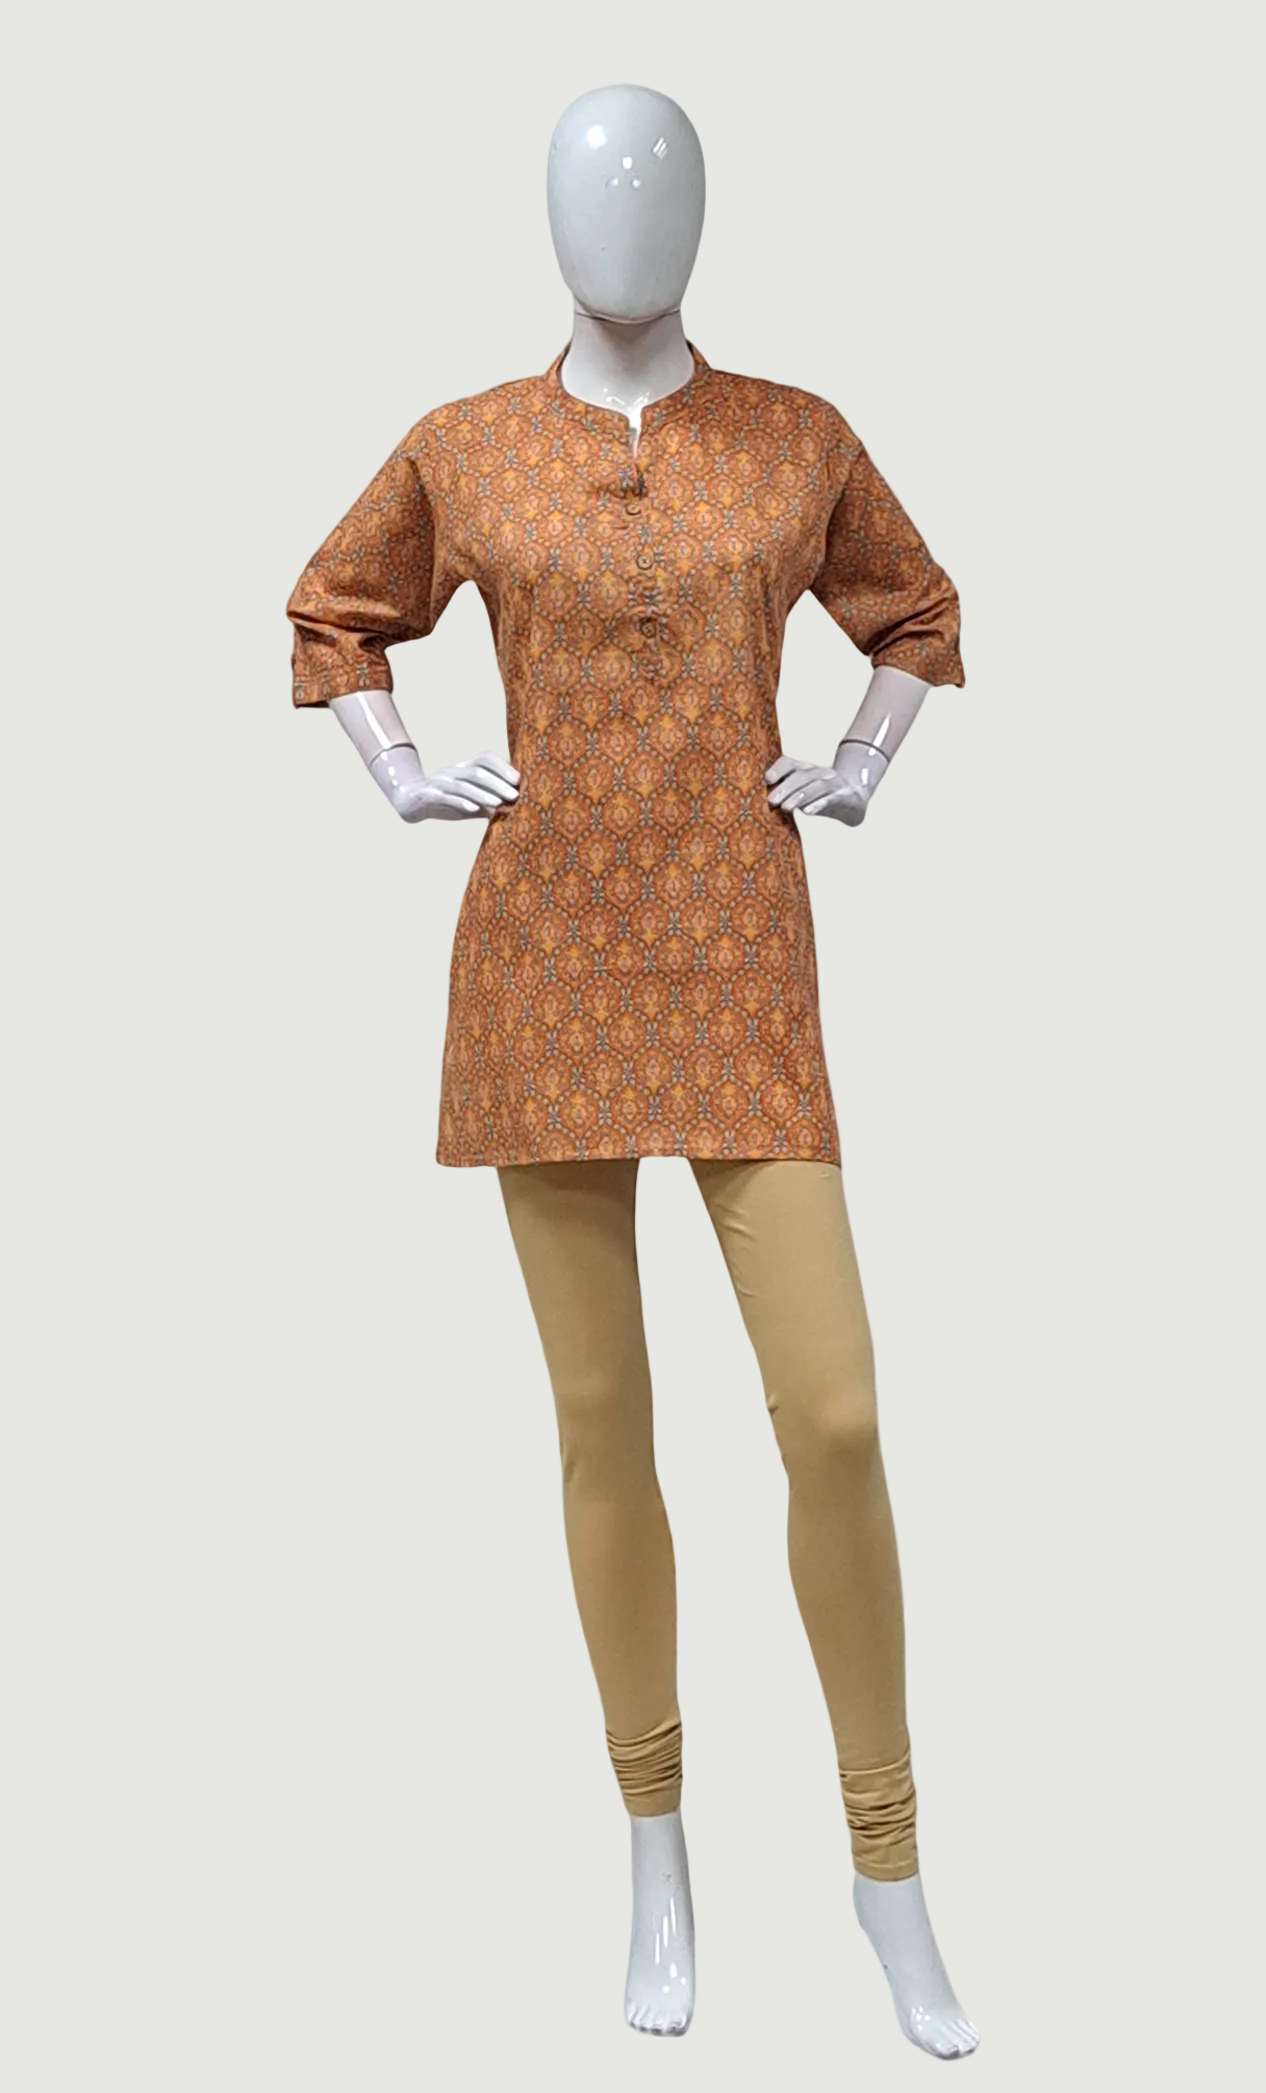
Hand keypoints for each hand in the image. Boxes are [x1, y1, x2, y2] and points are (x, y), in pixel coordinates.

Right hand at [372, 747, 519, 822]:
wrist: (412, 804)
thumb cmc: (448, 803)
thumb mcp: (471, 803)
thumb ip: (489, 804)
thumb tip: (513, 809)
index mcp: (464, 768)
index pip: (485, 759)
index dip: (502, 766)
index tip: (518, 779)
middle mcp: (453, 771)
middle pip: (477, 772)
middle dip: (498, 783)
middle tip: (514, 795)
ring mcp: (439, 782)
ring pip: (463, 785)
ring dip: (483, 794)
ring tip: (499, 804)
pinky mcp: (429, 795)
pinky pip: (446, 797)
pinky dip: (461, 802)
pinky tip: (475, 810)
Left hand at [766, 747, 878, 826]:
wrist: (856, 798)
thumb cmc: (822, 796)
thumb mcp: (804, 793)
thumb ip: (787, 794)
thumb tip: (766, 802)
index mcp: (807, 769)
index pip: (790, 764)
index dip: (779, 769)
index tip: (767, 779)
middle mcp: (820, 773)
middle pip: (802, 776)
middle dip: (785, 788)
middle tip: (771, 800)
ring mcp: (835, 783)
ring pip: (816, 786)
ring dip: (799, 796)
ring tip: (785, 807)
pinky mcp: (845, 796)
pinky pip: (831, 798)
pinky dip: (818, 804)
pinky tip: (807, 812)